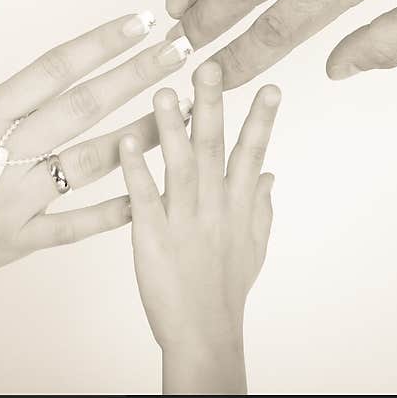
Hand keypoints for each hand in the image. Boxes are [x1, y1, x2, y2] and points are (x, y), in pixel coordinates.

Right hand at [0, 13, 192, 275]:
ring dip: (140, 137)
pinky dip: (112, 212)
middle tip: (178, 54)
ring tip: (180, 117)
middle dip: (135, 76)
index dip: (101, 43)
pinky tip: (148, 196)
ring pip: (91, 161)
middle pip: (83, 105)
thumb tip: (29, 92)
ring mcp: (16, 196)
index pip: (55, 68)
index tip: (140, 21)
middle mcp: (8, 151)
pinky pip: (75, 225)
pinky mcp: (19, 238)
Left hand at [119, 62, 279, 393]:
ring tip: (163, 91)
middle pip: (215, 147)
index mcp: (238, 205)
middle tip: (209, 66)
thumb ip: (261, 204)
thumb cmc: (227, 288)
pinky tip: (126, 141)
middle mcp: (214, 206)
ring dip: (171, 127)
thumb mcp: (255, 244)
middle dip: (212, 105)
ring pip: (179, 165)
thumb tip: (269, 173)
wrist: (205, 330)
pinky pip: (143, 198)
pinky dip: (136, 169)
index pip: (253, 153)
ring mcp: (183, 219)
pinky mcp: (152, 236)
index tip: (270, 84)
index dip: (262, 119)